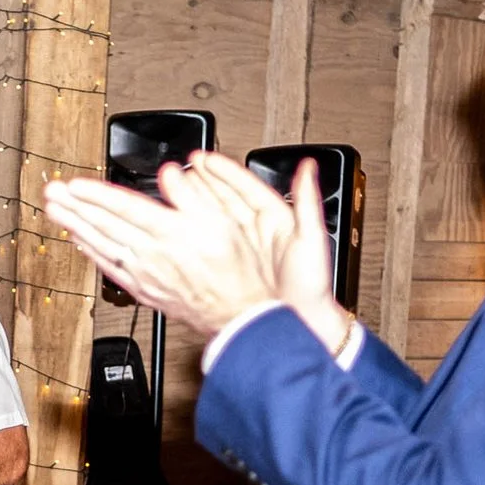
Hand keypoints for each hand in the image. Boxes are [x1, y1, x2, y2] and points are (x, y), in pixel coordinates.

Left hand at [42, 153, 285, 340]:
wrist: (237, 315)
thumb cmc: (236, 270)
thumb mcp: (225, 223)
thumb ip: (194, 196)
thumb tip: (171, 174)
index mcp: (171, 232)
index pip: (125, 208)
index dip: (97, 195)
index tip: (74, 184)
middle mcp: (151, 254)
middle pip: (106, 225)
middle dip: (76, 207)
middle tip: (52, 192)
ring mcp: (144, 274)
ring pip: (102, 245)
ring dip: (76, 227)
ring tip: (55, 212)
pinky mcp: (143, 289)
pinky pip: (111, 268)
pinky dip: (92, 254)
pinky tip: (79, 242)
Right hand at [174, 154, 349, 352]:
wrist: (303, 324)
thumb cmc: (312, 289)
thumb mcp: (312, 240)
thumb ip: (308, 201)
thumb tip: (308, 167)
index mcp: (276, 219)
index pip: (245, 187)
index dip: (223, 171)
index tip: (203, 159)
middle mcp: (257, 232)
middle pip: (224, 200)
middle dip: (202, 183)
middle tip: (179, 170)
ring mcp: (243, 251)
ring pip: (214, 222)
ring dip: (193, 206)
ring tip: (171, 192)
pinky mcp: (232, 270)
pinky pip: (209, 247)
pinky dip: (194, 236)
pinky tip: (176, 229)